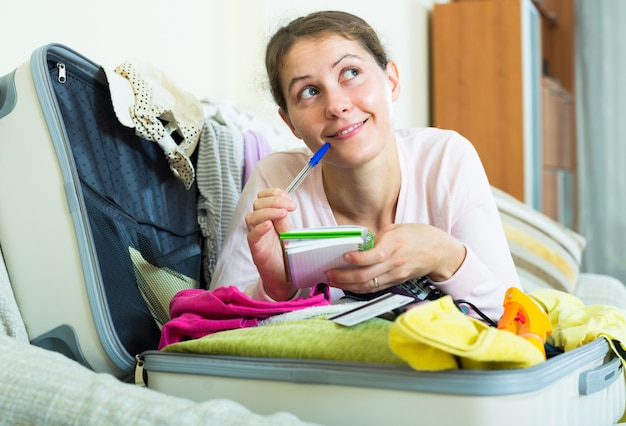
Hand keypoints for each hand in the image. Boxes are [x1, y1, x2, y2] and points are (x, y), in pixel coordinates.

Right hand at [245, 188, 296, 299]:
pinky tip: (269, 226)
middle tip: (290, 207)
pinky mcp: (256, 251)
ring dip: (268, 212)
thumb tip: (286, 205)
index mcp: (269, 219)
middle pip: (257, 205)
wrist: (285, 279)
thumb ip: (285, 221)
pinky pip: (252, 236)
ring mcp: (257, 238)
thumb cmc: (287, 256)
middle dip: (274, 201)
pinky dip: (259, 229)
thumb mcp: (289, 234)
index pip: (264, 197)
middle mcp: (260, 226)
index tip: (290, 201)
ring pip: (251, 217)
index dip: (275, 194)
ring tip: (282, 214)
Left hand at [324, 223, 465, 293]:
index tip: (344, 256)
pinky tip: (346, 285)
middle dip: (343, 276)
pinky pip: (374, 288)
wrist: (440, 253)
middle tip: (328, 273)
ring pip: (367, 286)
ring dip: (347, 285)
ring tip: (331, 281)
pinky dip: (358, 288)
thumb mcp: (397, 228)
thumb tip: (359, 246)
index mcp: (395, 245)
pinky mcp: (396, 283)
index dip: (358, 258)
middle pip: (366, 275)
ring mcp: (395, 275)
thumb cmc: (419, 236)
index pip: (375, 255)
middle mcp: (394, 263)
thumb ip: (377, 237)